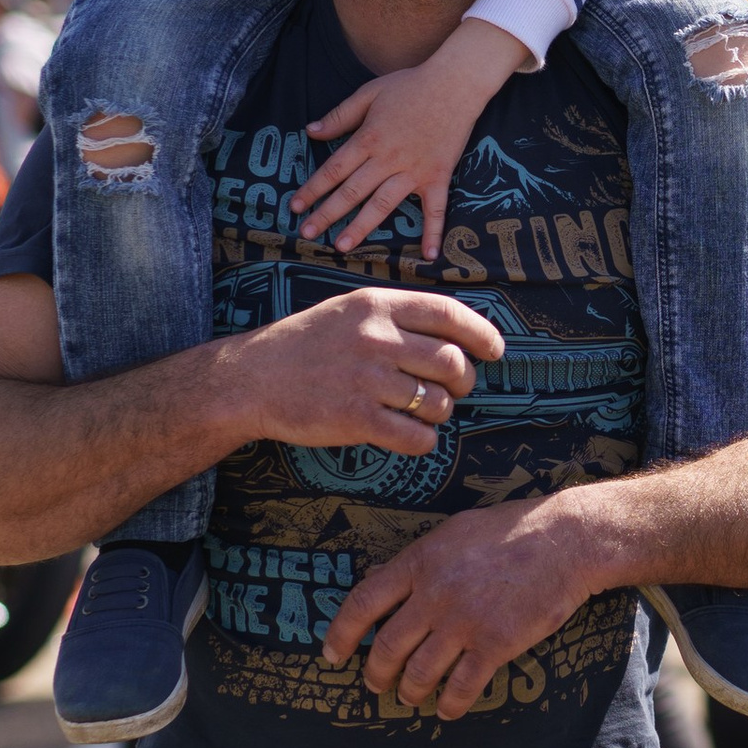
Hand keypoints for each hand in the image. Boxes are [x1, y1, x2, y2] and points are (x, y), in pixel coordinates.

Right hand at [228, 284, 504, 455]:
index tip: (495, 350)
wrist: (252, 378)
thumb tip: (458, 334)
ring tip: (420, 411)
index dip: (482, 334)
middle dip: (462, 382)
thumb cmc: (307, 345)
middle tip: (452, 389)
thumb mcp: (350, 311)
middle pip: (452, 363)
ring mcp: (366, 379)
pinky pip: (417, 437)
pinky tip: (409, 436)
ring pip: (438, 403)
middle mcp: (375, 338)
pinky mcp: (356, 418)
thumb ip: (398, 316)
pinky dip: (422, 441)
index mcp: (377, 306)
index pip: (449, 314)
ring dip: (439, 413)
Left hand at [292, 16, 529, 257]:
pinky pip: (435, 209)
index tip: (295, 207)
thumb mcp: (369, 93)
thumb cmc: (410, 85)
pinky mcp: (438, 176)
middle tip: (307, 234)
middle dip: (327, 214)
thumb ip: (340, 115)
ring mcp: (414, 171)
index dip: (312, 189)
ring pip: (382, 204)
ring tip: (342, 246)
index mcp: (368, 138)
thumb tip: (310, 131)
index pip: (333, 169)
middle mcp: (388, 159)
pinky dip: (433, 232)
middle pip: (352, 191)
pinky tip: (428, 255)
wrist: (455, 83)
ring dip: (361, 227)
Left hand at [321, 493, 604, 718]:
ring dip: (410, 692)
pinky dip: (451, 705)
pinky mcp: (496, 644)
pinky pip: (463, 686)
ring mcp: (464, 622)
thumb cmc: (511, 530)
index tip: (332, 656)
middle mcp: (434, 595)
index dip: (341, 634)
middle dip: (376, 674)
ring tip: (410, 698)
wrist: (565, 540)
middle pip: (387, 647)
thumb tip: (380, 576)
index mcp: (419, 562)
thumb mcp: (452, 532)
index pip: (363, 603)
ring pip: (420, 673)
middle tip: (374, 685)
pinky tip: (448, 710)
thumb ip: (417, 559)